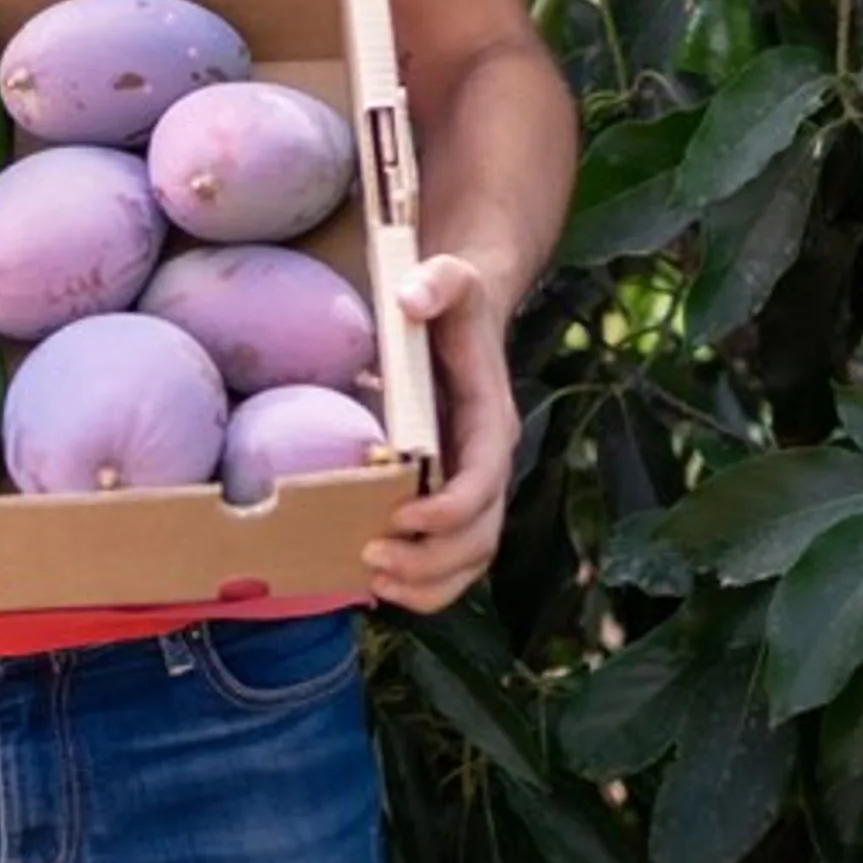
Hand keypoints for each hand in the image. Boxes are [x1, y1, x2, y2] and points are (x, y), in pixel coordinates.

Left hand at [362, 253, 517, 613]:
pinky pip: (450, 555)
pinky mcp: (452, 495)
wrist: (464, 314)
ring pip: (469, 557)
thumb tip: (410, 300)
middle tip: (372, 560)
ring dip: (428, 582)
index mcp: (490, 420)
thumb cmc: (453, 300)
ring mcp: (473, 484)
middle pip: (479, 535)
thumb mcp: (449, 277)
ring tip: (373, 584)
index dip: (450, 509)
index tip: (404, 517)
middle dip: (432, 559)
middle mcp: (489, 462)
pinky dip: (424, 581)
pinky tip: (377, 585)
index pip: (484, 481)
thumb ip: (435, 282)